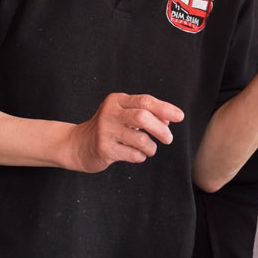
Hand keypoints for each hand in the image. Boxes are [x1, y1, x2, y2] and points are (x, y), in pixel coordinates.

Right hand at [65, 93, 183, 171]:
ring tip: (149, 149)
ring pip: (141, 139)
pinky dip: (140, 157)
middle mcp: (109, 113)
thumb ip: (144, 114)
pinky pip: (133, 155)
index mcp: (117, 101)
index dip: (165, 109)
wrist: (78, 145)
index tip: (179, 116)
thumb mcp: (122, 115)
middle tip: (168, 139)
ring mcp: (105, 131)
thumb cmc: (107, 129)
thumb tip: (167, 122)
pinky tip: (136, 155)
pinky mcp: (104, 148)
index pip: (145, 101)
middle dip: (161, 129)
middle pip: (143, 117)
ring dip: (151, 147)